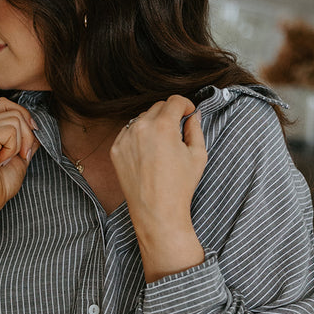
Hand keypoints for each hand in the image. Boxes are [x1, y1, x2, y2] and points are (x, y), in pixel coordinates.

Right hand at [0, 97, 39, 234]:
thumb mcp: (19, 156)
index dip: (23, 119)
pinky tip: (1, 161)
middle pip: (16, 111)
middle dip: (27, 135)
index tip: (25, 144)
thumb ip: (27, 139)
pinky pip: (10, 131)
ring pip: (16, 120)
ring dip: (20, 144)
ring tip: (7, 160)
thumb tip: (38, 125)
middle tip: (18, 156)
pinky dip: (13, 149)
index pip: (8, 104)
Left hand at [109, 95, 207, 236]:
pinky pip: (128, 132)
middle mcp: (141, 127)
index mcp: (163, 126)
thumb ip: (196, 129)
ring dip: (153, 124)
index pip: (174, 100)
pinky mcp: (116, 150)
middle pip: (158, 107)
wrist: (157, 212)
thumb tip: (193, 115)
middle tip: (177, 130)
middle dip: (169, 114)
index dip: (185, 105)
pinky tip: (148, 152)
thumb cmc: (180, 186)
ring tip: (162, 144)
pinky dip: (138, 136)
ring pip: (141, 118)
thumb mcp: (197, 155)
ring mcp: (125, 138)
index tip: (188, 113)